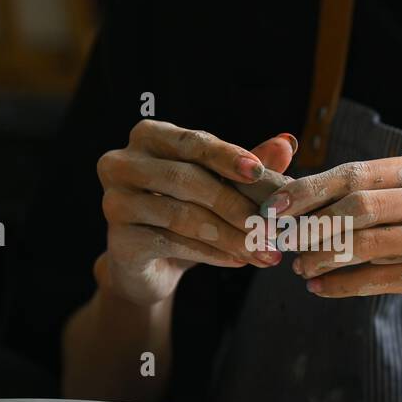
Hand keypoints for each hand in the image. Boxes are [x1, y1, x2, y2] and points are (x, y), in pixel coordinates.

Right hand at [96, 120, 296, 304]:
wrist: (151, 264)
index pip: (192, 141)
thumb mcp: (220, 185)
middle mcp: (122, 163)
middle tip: (272, 226)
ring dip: (230, 235)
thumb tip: (288, 142)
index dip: (227, 156)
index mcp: (148, 137)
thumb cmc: (186, 211)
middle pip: (186, 179)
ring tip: (264, 249)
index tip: (260, 174)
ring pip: (182, 215)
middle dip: (235, 204)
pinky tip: (240, 260)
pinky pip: (172, 243)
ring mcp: (114, 201)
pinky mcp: (119, 240)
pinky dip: (212, 253)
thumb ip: (249, 165)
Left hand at [272, 151, 401, 331]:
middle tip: (280, 241)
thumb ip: (369, 201)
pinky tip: (321, 289)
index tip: (273, 208)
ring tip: (299, 267)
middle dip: (312, 223)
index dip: (310, 190)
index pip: (358, 172)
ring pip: (369, 241)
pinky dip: (344, 284)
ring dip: (324, 256)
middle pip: (361, 203)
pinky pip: (382, 278)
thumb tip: (295, 202)